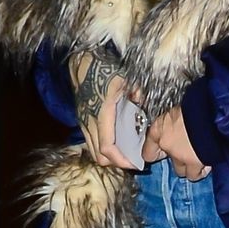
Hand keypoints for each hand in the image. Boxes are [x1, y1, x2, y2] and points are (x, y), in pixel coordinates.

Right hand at [70, 48, 137, 169]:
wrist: (82, 63)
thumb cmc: (105, 69)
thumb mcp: (126, 78)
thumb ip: (138, 93)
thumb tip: (146, 104)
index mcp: (102, 114)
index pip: (108, 147)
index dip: (121, 160)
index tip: (136, 164)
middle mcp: (89, 122)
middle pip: (100, 156)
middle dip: (117, 162)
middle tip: (133, 160)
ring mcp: (83, 123)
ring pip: (94, 151)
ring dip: (109, 156)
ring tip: (126, 154)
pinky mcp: (82, 121)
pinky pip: (91, 142)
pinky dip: (103, 148)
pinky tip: (117, 142)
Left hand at [147, 106, 207, 179]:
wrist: (213, 111)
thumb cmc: (199, 106)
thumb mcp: (182, 110)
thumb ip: (177, 123)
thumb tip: (182, 127)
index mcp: (159, 129)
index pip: (148, 152)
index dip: (156, 153)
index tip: (161, 155)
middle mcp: (166, 144)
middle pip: (169, 161)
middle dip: (178, 158)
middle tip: (188, 151)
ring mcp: (179, 156)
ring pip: (181, 171)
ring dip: (189, 166)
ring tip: (200, 158)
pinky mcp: (194, 164)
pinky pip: (194, 174)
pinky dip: (200, 171)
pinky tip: (207, 164)